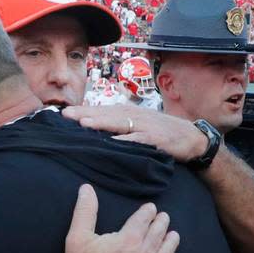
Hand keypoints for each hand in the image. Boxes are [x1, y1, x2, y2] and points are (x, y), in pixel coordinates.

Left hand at [62, 105, 207, 161]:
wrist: (191, 138)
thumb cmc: (160, 132)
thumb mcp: (138, 126)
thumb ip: (119, 126)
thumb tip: (95, 130)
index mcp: (127, 113)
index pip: (101, 110)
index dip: (83, 111)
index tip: (63, 113)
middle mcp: (133, 116)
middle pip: (105, 113)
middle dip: (85, 114)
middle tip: (65, 115)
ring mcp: (144, 126)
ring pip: (119, 123)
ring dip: (101, 123)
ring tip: (84, 123)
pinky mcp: (154, 138)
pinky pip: (138, 139)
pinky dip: (126, 140)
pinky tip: (114, 142)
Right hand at [62, 184, 187, 252]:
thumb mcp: (77, 238)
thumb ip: (85, 211)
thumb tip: (86, 188)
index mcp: (129, 239)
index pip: (143, 219)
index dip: (148, 212)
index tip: (151, 208)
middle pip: (158, 234)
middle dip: (161, 223)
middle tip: (164, 217)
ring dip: (171, 242)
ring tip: (174, 235)